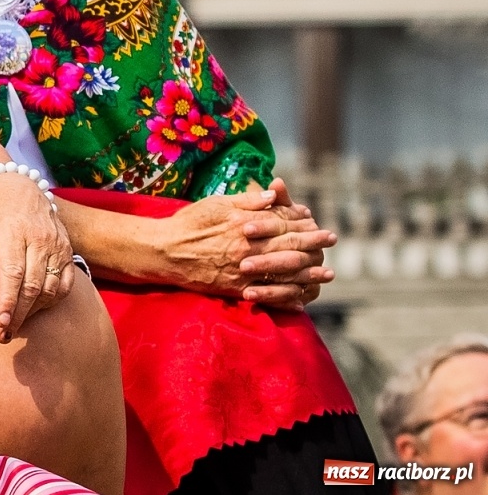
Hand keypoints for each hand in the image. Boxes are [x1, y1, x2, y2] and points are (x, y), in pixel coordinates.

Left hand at [0, 172, 74, 339]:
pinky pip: (64, 285)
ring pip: (50, 288)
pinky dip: (51, 302)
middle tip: (3, 335)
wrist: (22, 191)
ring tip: (14, 326)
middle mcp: (40, 240)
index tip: (1, 322)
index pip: (13, 272)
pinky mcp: (68, 253)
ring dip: (33, 312)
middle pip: (32, 285)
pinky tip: (34, 309)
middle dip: (18, 314)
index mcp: (13, 232)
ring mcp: (58, 247)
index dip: (8, 300)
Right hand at [156, 182, 335, 308]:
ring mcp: (243, 271)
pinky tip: (301, 300)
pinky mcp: (235, 289)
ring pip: (284, 273)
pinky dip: (285, 299)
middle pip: (289, 246)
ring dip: (309, 273)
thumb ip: (247, 201)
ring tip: (327, 273)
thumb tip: (273, 195)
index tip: (318, 221)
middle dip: (313, 243)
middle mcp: (248, 249)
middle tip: (332, 240)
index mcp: (244, 225)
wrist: (163, 252)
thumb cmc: (188, 223)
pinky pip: (267, 296)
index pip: (282, 222)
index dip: (302, 222)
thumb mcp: (216, 203)